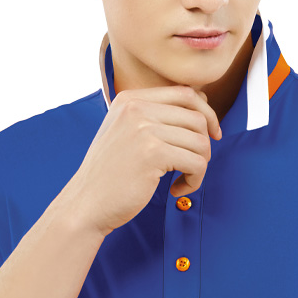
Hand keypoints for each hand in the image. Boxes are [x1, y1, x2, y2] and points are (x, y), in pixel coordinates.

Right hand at [64, 85, 222, 236]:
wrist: (85, 204)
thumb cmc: (109, 174)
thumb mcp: (124, 132)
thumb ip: (153, 116)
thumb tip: (201, 106)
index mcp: (130, 99)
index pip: (186, 93)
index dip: (207, 113)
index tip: (211, 135)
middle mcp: (136, 108)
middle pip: (197, 117)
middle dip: (205, 144)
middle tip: (193, 165)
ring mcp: (144, 129)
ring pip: (201, 141)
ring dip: (199, 166)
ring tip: (182, 180)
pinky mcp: (153, 154)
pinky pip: (197, 163)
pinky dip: (194, 181)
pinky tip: (176, 189)